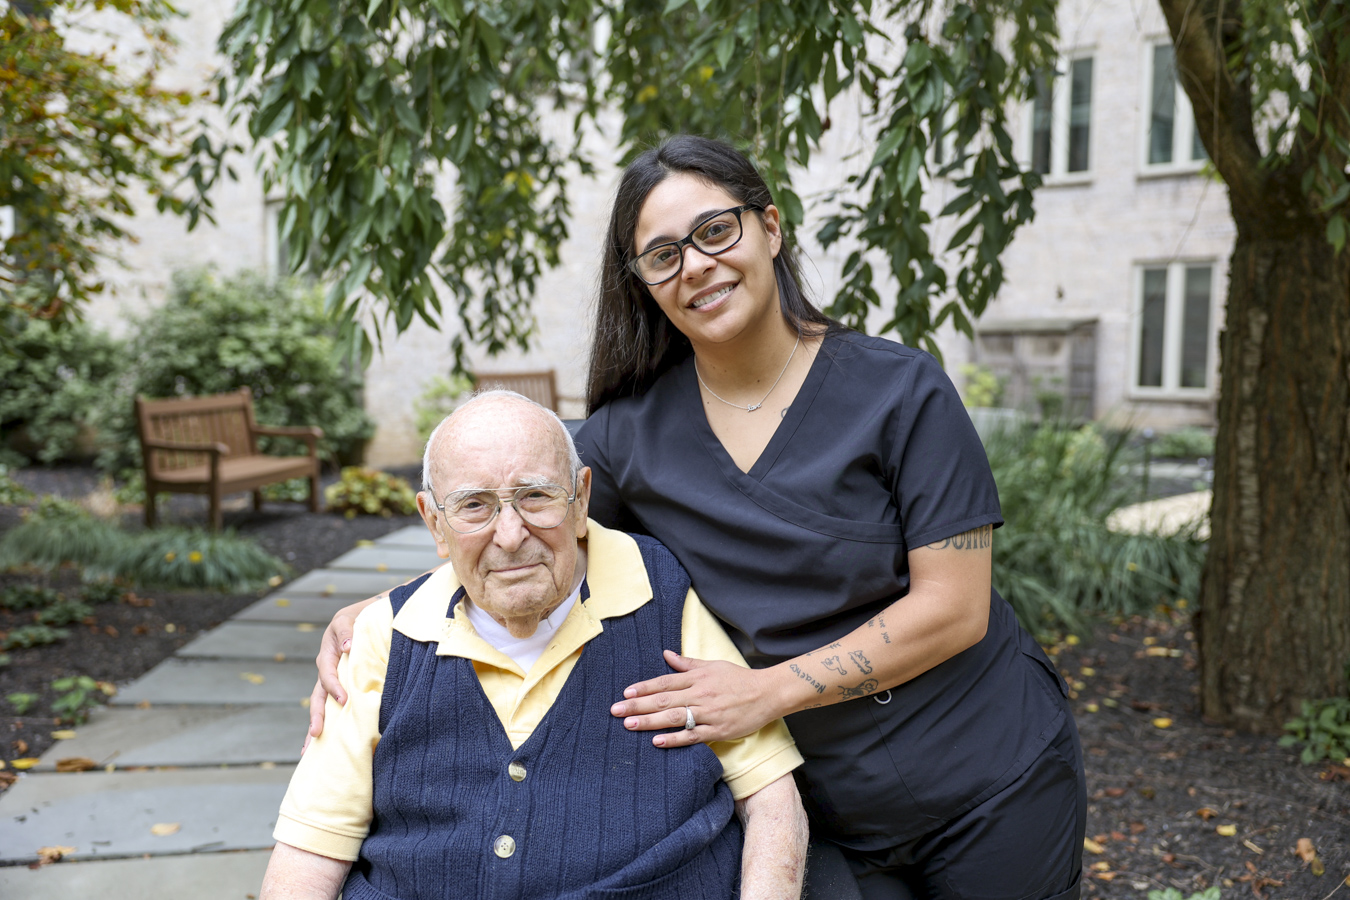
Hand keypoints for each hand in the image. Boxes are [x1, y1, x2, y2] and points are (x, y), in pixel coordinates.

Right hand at [303, 599, 367, 746]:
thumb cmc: (358, 618)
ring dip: (317, 726)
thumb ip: (347, 631)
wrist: (368, 618)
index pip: (327, 676)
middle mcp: (328, 672)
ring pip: (323, 707)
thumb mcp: (349, 619)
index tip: (344, 700)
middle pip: (318, 698)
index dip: (334, 688)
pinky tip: (329, 744)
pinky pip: (335, 707)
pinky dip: (332, 724)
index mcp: (327, 656)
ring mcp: (334, 682)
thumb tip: (347, 647)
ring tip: (309, 752)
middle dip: (316, 717)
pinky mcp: (344, 688)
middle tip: (315, 735)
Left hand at [610, 650, 781, 747]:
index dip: (644, 687)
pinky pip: (692, 736)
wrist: (768, 693)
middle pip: (664, 700)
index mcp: (698, 678)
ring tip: (628, 724)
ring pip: (674, 718)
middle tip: (616, 710)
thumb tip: (666, 654)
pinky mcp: (718, 731)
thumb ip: (687, 664)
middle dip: (637, 705)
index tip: (626, 692)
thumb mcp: (712, 665)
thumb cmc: (739, 678)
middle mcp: (700, 694)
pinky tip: (657, 741)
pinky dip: (674, 739)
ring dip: (649, 721)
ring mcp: (709, 713)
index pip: (665, 682)